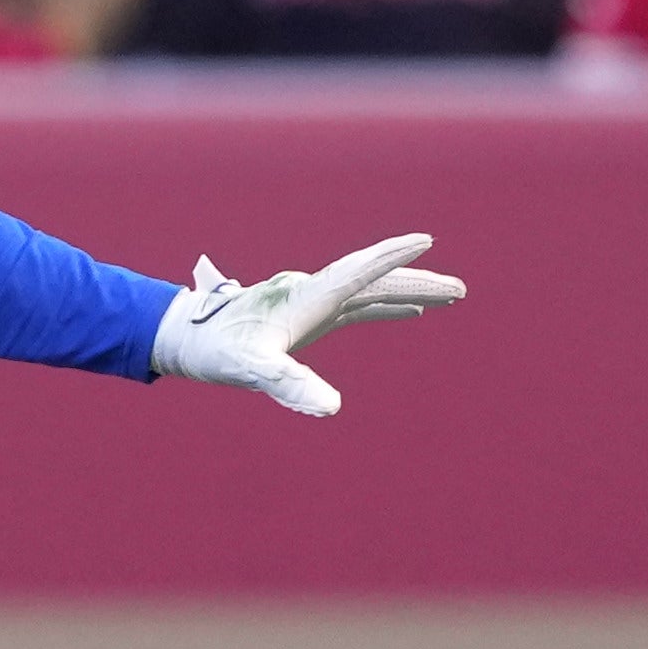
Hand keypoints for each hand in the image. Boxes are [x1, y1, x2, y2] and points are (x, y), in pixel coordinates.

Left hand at [150, 234, 466, 417]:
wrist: (186, 338)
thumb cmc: (215, 352)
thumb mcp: (251, 371)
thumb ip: (289, 385)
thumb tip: (330, 409)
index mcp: (305, 296)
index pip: (357, 271)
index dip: (391, 257)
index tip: (425, 239)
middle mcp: (313, 291)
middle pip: (374, 279)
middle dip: (417, 280)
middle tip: (460, 290)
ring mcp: (313, 301)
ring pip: (370, 290)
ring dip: (408, 291)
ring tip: (449, 296)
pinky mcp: (310, 314)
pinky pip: (357, 305)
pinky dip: (385, 305)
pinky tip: (407, 312)